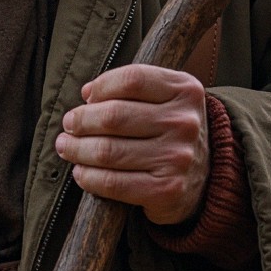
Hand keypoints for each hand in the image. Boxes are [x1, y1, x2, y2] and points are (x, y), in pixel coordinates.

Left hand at [55, 65, 208, 226]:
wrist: (204, 180)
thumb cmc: (169, 132)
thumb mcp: (164, 100)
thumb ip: (130, 90)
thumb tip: (88, 93)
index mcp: (185, 91)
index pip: (132, 79)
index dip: (101, 86)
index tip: (86, 97)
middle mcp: (185, 123)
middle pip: (114, 116)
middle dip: (81, 121)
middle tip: (69, 125)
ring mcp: (178, 158)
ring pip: (108, 151)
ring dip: (77, 149)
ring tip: (66, 147)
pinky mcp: (167, 190)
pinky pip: (113, 183)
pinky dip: (89, 177)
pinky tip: (81, 172)